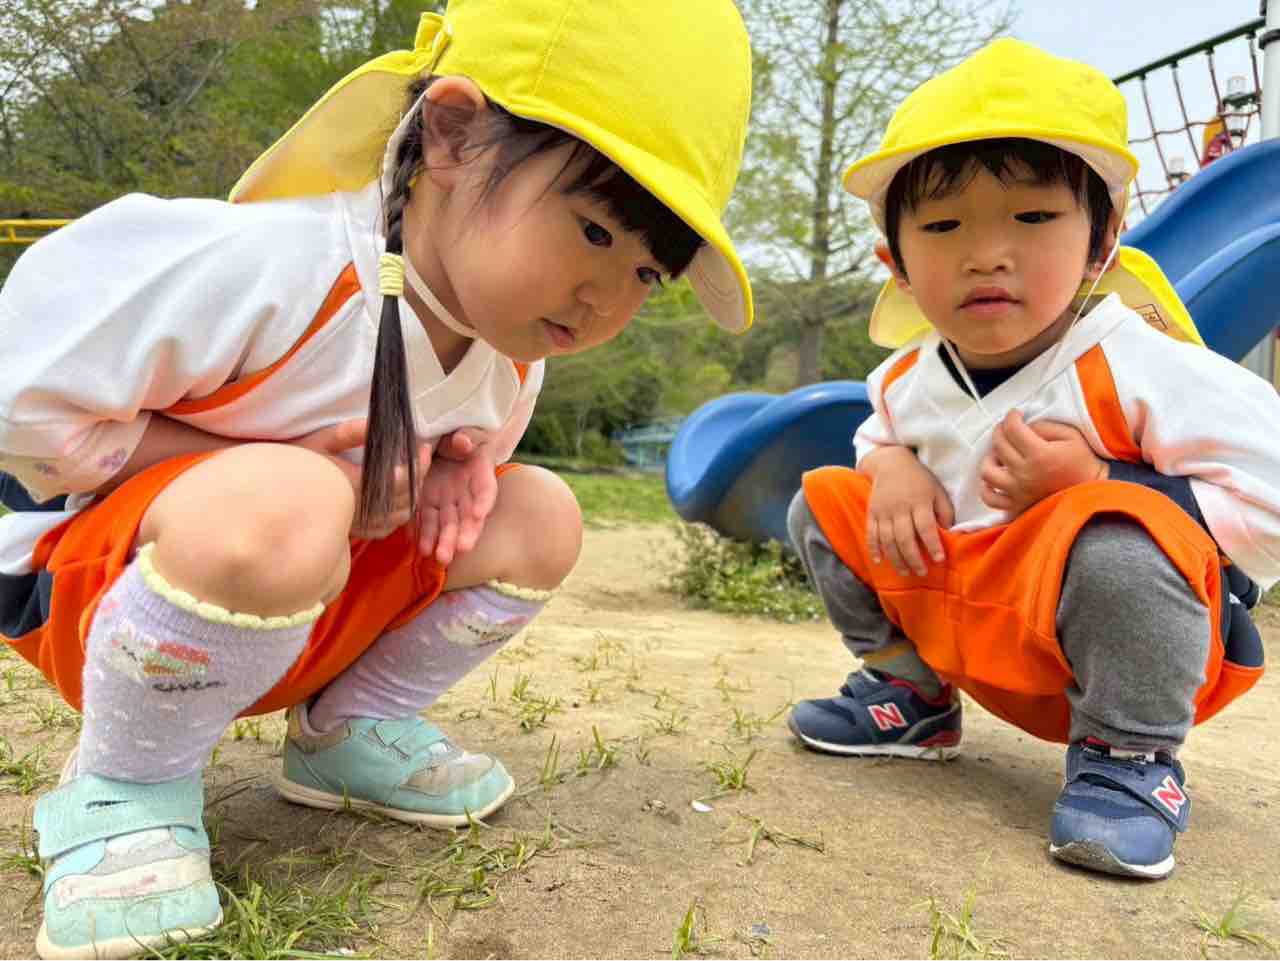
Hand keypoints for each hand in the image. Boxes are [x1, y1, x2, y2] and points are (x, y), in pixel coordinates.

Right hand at [292, 419, 431, 539]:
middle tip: (422, 455)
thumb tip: (380, 423)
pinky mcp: (353, 531)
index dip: (419, 464)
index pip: (403, 480)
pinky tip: (395, 498)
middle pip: (406, 498)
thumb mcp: (323, 439)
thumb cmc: (297, 462)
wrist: (273, 493)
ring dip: (411, 496)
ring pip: (400, 516)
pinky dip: (397, 515)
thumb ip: (352, 432)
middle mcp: (360, 509)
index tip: (423, 446)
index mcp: (356, 485)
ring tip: (411, 473)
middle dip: (420, 475)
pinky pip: (385, 529)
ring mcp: (357, 524)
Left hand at [417, 430, 498, 564]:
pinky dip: (423, 534)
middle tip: (462, 548)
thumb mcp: (464, 429)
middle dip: (466, 532)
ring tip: (439, 557)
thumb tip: (462, 441)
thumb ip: (464, 436)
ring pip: (448, 524)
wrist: (436, 437)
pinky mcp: (427, 503)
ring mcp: (447, 499)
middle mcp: (465, 491)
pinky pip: (425, 520)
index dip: (484, 501)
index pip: (486, 488)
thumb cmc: (455, 432)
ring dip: (445, 541)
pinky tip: (420, 547)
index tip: (479, 514)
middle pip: (469, 515)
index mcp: (479, 470)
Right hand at [863, 446, 954, 576]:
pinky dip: (874, 549)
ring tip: (905, 572)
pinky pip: (871, 533)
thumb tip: (948, 535)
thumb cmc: (919, 480)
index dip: (933, 545)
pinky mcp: (872, 513)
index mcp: (919, 502)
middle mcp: (900, 508)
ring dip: (896, 559)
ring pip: (888, 540)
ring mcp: (883, 511)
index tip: (940, 560)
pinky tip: (879, 561)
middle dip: (914, 558)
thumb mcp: (937, 491)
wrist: (890, 463)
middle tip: (922, 573)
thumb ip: (944, 512)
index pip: (926, 527)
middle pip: (905, 538)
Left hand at [979, 410, 1106, 515]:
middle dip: (1000, 430)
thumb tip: (1023, 426)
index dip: (1011, 417)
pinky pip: (990, 499)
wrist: (1091, 492)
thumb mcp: (1070, 435)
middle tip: (1007, 428)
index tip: (1015, 414)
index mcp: (1038, 454)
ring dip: (990, 458)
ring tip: (999, 454)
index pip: (1012, 429)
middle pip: (998, 446)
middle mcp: (1024, 473)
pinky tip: (994, 479)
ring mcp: (1018, 491)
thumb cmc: (1083, 462)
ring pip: (988, 472)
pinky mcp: (1016, 505)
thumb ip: (1044, 426)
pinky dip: (986, 488)